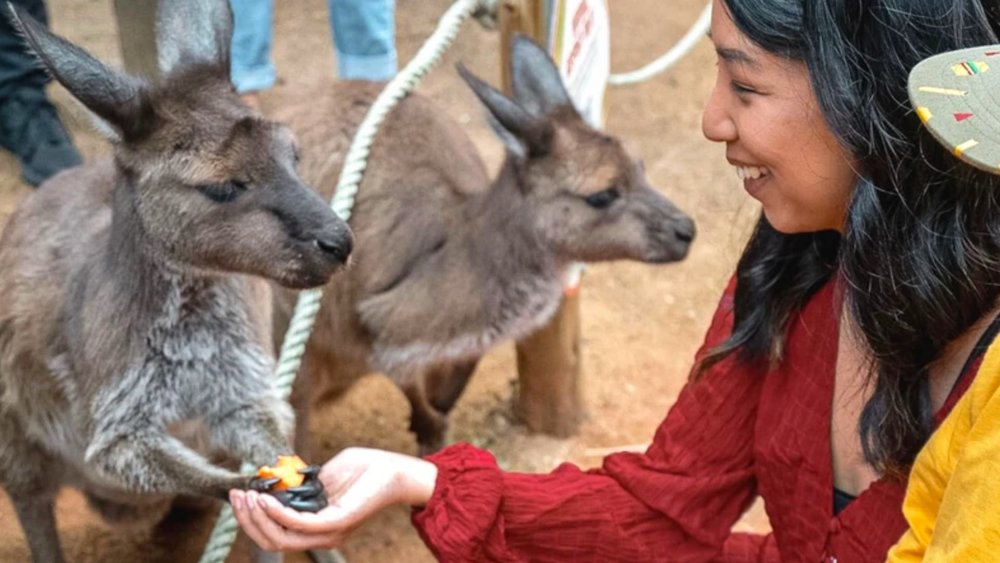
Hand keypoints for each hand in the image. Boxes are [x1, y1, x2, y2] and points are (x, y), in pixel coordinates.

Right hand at [229, 447, 437, 551]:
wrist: (394, 469)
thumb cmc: (363, 470)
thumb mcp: (322, 477)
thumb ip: (299, 484)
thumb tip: (276, 483)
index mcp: (316, 527)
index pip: (274, 534)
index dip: (250, 519)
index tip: (238, 495)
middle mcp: (321, 536)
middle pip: (271, 540)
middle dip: (247, 519)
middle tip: (236, 494)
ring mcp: (328, 532)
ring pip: (280, 538)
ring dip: (257, 517)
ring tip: (247, 495)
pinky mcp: (336, 523)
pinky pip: (298, 525)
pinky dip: (277, 513)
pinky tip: (265, 498)